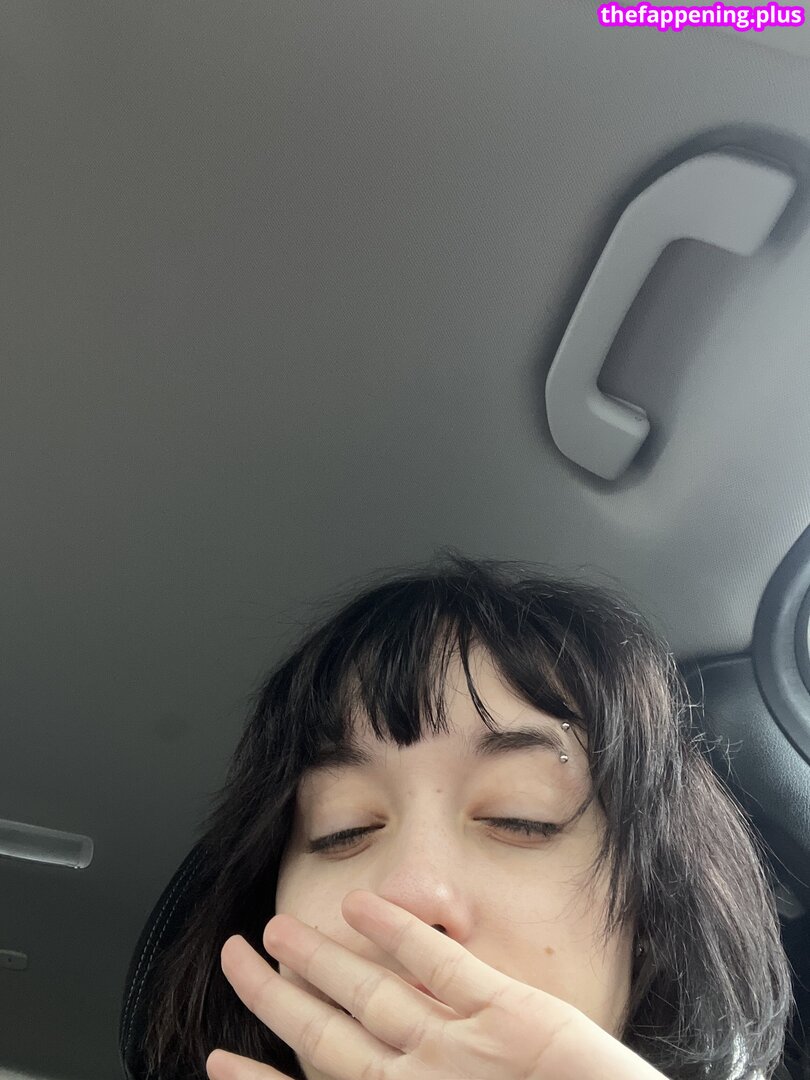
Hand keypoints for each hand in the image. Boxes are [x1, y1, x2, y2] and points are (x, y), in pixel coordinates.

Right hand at [206, 889, 666, 1079]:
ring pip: (368, 992)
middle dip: (274, 997)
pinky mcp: (506, 1014)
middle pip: (324, 1035)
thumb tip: (365, 1077)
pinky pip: (439, 965)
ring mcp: (457, 1047)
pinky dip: (397, 932)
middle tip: (234, 959)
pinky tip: (362, 906)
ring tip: (275, 930)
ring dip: (317, 959)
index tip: (218, 1061)